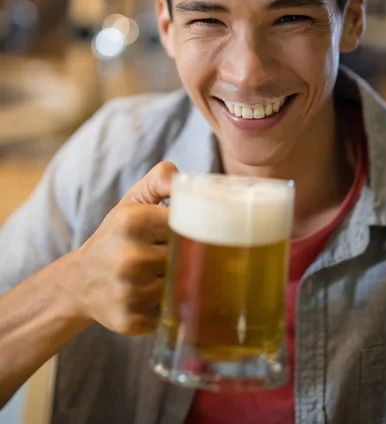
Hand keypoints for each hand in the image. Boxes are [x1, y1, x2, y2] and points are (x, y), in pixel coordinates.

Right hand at [68, 162, 177, 335]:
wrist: (80, 281)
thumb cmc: (118, 236)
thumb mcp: (133, 202)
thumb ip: (160, 180)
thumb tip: (181, 180)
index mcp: (132, 221)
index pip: (185, 224)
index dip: (189, 229)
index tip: (185, 232)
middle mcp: (129, 257)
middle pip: (185, 257)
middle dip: (184, 257)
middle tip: (173, 256)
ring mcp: (128, 292)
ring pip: (180, 286)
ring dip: (177, 284)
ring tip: (160, 276)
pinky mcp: (129, 321)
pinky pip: (169, 314)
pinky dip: (167, 309)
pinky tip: (153, 299)